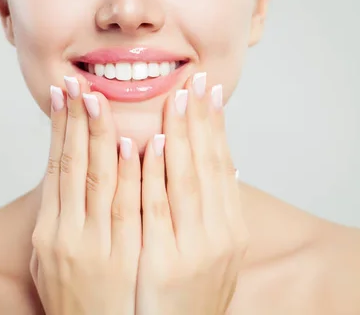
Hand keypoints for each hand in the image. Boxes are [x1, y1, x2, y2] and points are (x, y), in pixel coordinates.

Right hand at [30, 75, 140, 314]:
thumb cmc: (73, 300)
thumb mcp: (50, 260)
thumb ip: (59, 219)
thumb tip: (67, 179)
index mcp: (50, 232)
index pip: (56, 169)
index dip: (59, 131)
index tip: (63, 97)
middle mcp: (67, 234)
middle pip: (75, 167)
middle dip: (78, 122)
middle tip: (82, 85)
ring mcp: (95, 246)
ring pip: (100, 181)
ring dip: (103, 137)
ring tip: (104, 100)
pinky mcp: (121, 257)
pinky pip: (128, 208)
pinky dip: (132, 174)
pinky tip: (135, 144)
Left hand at [136, 72, 247, 314]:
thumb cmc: (186, 294)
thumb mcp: (208, 253)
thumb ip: (208, 213)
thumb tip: (209, 171)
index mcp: (229, 231)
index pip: (221, 169)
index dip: (215, 129)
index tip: (209, 94)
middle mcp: (218, 236)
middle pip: (207, 167)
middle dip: (200, 122)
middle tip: (194, 82)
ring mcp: (193, 249)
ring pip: (185, 181)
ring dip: (178, 136)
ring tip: (172, 98)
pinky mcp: (164, 263)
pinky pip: (156, 210)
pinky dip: (152, 175)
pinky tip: (145, 144)